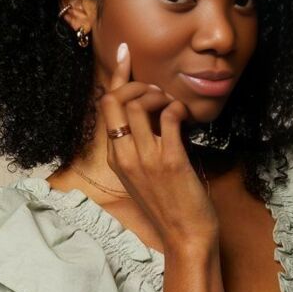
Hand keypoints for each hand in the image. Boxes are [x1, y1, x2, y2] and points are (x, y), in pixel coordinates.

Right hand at [100, 42, 218, 248]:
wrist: (185, 237)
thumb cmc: (170, 207)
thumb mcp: (145, 176)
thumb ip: (143, 146)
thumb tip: (158, 115)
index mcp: (115, 158)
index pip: (106, 108)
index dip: (118, 76)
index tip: (126, 54)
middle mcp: (123, 156)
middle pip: (115, 100)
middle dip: (138, 84)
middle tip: (159, 91)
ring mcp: (145, 158)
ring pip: (139, 104)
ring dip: (159, 95)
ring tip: (172, 106)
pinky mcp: (169, 161)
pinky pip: (169, 118)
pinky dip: (178, 109)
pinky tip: (186, 118)